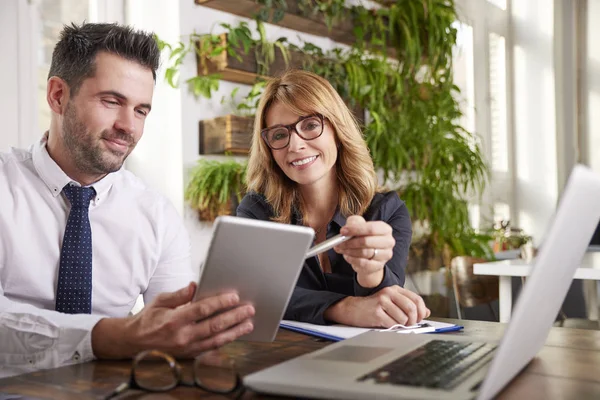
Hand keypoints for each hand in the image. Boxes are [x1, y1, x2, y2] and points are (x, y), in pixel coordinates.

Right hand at [92, 282, 254, 358]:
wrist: (134, 342)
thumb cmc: (148, 319)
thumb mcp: (160, 301)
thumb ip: (179, 294)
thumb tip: (194, 285)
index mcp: (174, 320)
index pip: (202, 309)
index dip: (220, 303)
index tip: (234, 297)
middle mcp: (182, 336)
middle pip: (214, 325)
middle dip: (234, 317)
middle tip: (249, 309)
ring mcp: (186, 348)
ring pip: (216, 340)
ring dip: (235, 331)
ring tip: (248, 324)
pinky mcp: (189, 355)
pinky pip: (211, 349)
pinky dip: (225, 341)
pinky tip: (235, 334)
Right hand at [324, 285, 429, 327]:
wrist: (353, 309)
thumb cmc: (374, 307)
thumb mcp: (392, 302)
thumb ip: (408, 305)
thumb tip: (427, 312)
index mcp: (395, 289)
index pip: (416, 299)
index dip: (421, 311)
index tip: (419, 319)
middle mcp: (389, 293)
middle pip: (412, 308)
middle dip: (414, 320)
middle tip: (410, 325)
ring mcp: (382, 302)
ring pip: (403, 318)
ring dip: (402, 325)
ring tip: (395, 324)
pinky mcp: (376, 312)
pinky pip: (392, 324)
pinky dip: (393, 328)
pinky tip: (386, 324)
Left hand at [335, 215, 394, 287]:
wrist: (369, 257)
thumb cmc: (364, 238)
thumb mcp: (358, 225)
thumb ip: (353, 222)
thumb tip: (346, 229)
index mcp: (385, 229)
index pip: (371, 228)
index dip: (355, 229)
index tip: (343, 231)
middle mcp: (388, 242)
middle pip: (367, 241)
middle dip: (350, 242)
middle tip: (339, 243)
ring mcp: (385, 255)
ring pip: (364, 253)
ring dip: (349, 251)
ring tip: (342, 249)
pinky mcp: (379, 266)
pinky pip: (363, 263)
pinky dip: (352, 259)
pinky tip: (347, 256)